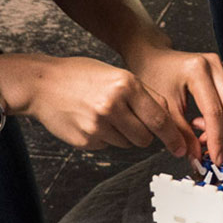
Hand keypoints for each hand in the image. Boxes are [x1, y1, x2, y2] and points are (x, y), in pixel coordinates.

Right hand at [0, 54, 189, 157]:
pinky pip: (108, 145)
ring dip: (125, 135)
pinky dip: (106, 137)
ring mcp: (98, 126)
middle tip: (132, 120)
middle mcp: (113, 106)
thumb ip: (144, 95)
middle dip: (145, 134)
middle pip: (146, 137)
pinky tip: (92, 120)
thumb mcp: (117, 74)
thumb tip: (167, 120)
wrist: (43, 84)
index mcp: (126, 85)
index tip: (180, 148)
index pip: (159, 119)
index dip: (173, 136)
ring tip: (107, 115)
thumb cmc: (81, 75)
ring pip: (128, 144)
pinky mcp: (86, 140)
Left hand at [125, 43, 222, 162]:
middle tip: (206, 147)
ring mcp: (220, 67)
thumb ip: (180, 133)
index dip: (216, 138)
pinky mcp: (221, 73)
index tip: (214, 157)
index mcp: (198, 71)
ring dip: (222, 125)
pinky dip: (221, 117)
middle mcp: (214, 65)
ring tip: (199, 132)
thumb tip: (195, 155)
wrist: (151, 56)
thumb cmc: (152, 74)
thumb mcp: (164, 107)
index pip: (214, 111)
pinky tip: (202, 121)